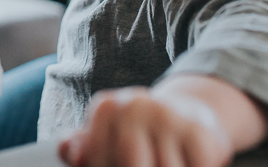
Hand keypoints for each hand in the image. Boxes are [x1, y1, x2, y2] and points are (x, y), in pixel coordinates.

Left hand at [59, 87, 233, 166]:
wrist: (190, 115)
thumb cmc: (140, 135)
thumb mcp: (107, 139)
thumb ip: (83, 149)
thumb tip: (67, 149)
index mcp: (106, 108)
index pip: (96, 158)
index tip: (115, 163)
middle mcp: (134, 106)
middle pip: (128, 164)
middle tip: (146, 162)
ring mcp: (168, 118)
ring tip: (165, 161)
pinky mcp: (199, 133)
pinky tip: (187, 162)